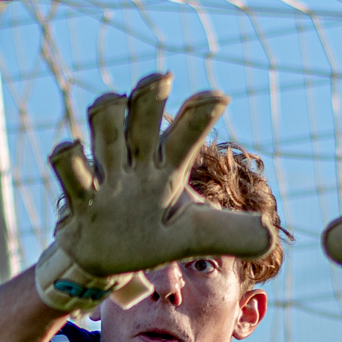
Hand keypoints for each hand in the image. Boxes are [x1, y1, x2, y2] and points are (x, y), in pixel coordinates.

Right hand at [34, 72, 272, 311]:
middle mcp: (136, 163)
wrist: (103, 262)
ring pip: (105, 130)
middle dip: (149, 95)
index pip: (186, 133)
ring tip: (110, 103)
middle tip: (161, 79)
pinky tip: (72, 148)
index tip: (219, 98)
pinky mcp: (80, 199)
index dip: (200, 113)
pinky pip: (71, 170)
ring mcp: (106, 177)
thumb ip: (228, 233)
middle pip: (142, 117)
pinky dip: (70, 156)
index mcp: (167, 168)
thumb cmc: (150, 236)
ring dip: (108, 114)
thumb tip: (271, 238)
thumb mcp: (193, 235)